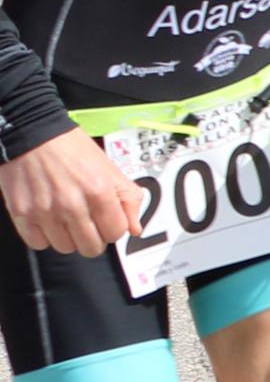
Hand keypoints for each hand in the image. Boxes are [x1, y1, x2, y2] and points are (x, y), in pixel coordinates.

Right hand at [0, 129, 137, 256]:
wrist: (33, 134)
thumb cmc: (71, 148)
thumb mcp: (109, 168)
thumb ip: (128, 199)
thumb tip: (135, 228)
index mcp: (98, 191)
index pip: (115, 233)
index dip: (114, 228)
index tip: (107, 220)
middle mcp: (71, 204)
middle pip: (91, 247)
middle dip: (94, 237)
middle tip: (88, 222)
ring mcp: (44, 211)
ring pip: (65, 248)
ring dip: (69, 237)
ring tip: (66, 218)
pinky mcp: (22, 214)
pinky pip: (38, 244)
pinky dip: (45, 236)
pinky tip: (48, 220)